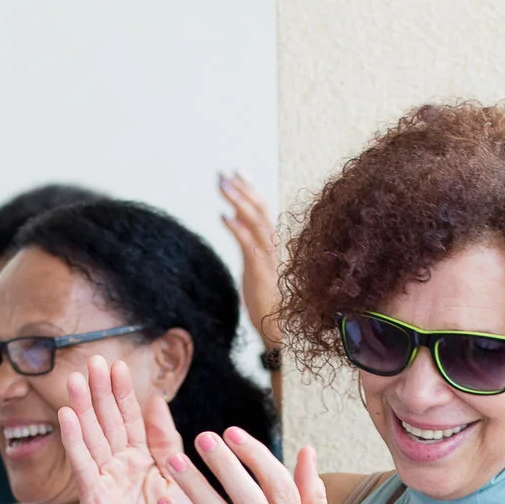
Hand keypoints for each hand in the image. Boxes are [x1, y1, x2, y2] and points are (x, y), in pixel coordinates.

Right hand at [57, 358, 191, 503]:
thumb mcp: (177, 473)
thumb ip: (165, 439)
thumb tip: (155, 399)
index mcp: (139, 460)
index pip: (128, 418)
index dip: (121, 392)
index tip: (116, 364)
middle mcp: (117, 469)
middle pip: (105, 423)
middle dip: (98, 392)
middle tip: (92, 361)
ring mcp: (103, 485)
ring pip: (91, 440)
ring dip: (81, 409)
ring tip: (74, 380)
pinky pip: (84, 468)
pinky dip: (75, 442)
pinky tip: (67, 417)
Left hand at [152, 427, 331, 503]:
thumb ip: (311, 494)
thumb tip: (307, 450)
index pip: (278, 486)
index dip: (256, 457)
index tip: (233, 432)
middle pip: (249, 501)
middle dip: (226, 466)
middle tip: (204, 437)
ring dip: (197, 489)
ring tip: (174, 459)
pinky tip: (163, 503)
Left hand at [219, 171, 280, 356]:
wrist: (282, 331)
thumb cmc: (269, 304)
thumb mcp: (256, 269)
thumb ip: (249, 244)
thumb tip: (235, 220)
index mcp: (272, 245)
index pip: (262, 210)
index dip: (250, 190)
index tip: (236, 172)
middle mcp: (273, 247)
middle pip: (259, 209)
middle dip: (242, 189)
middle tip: (224, 172)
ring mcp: (268, 258)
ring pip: (255, 222)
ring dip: (239, 201)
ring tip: (223, 185)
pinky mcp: (261, 272)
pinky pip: (249, 245)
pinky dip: (237, 229)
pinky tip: (224, 216)